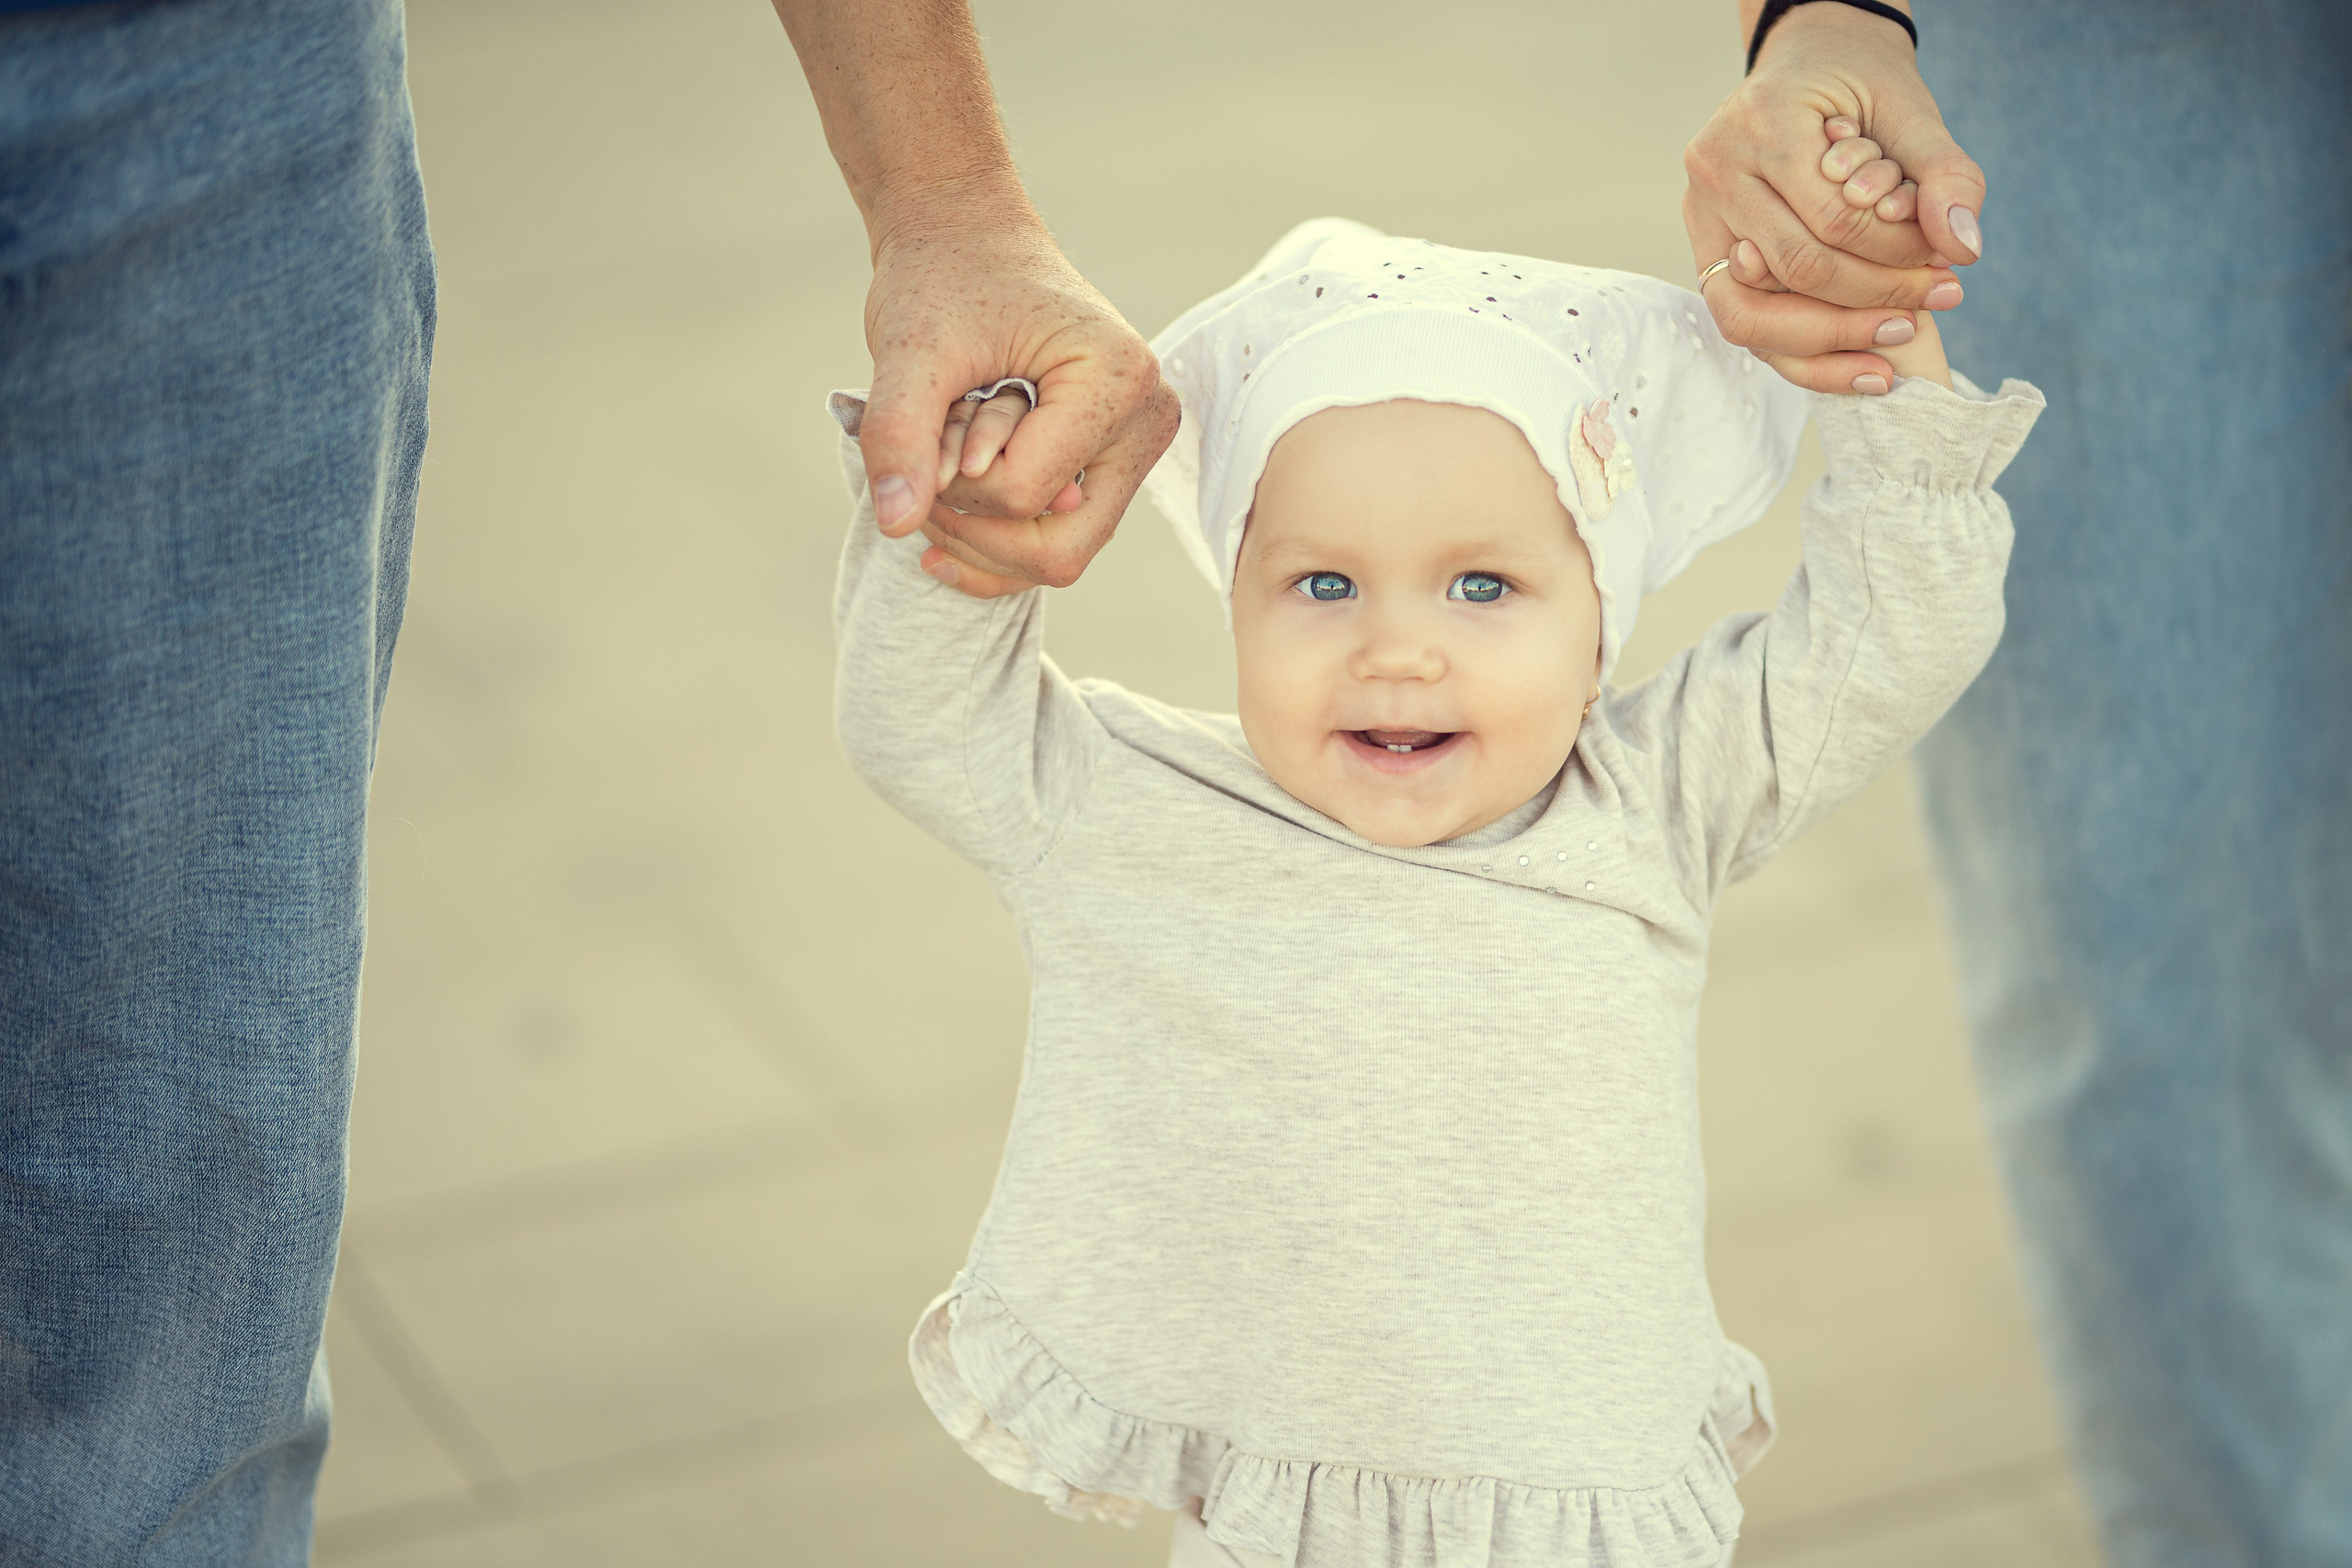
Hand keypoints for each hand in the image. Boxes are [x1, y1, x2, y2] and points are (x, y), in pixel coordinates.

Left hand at [860, 214, 1179, 598]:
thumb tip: (894, 523)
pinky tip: (943, 528)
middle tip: (922, 478)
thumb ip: (900, 432)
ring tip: (939, 467)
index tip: (923, 429)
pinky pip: (1060, 542)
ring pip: (1058, 556)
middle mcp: (1146, 420)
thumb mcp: (911, 348)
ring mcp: (1135, 448)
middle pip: (1059, 549)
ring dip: (979, 532)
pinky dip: (995, 545)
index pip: (1024, 494)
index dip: (953, 485)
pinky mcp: (1112, 463)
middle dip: (973, 529)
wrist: (964, 239)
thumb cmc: (943, 275)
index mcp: (1119, 380)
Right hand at [1684, 1, 1985, 393]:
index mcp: (1762, 125)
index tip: (1947, 268)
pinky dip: (1806, 355)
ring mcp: (1700, 217)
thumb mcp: (1909, 109)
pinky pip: (1744, 323)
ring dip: (1833, 342)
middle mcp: (1716, 172)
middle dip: (1873, 300)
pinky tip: (1864, 367)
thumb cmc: (1858, 86)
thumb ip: (1945, 171)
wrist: (1804, 63)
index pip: (1835, 221)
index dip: (1897, 256)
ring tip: (1897, 343)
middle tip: (1936, 303)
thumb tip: (1964, 246)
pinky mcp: (1703, 253)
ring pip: (1752, 315)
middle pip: (1795, 269)